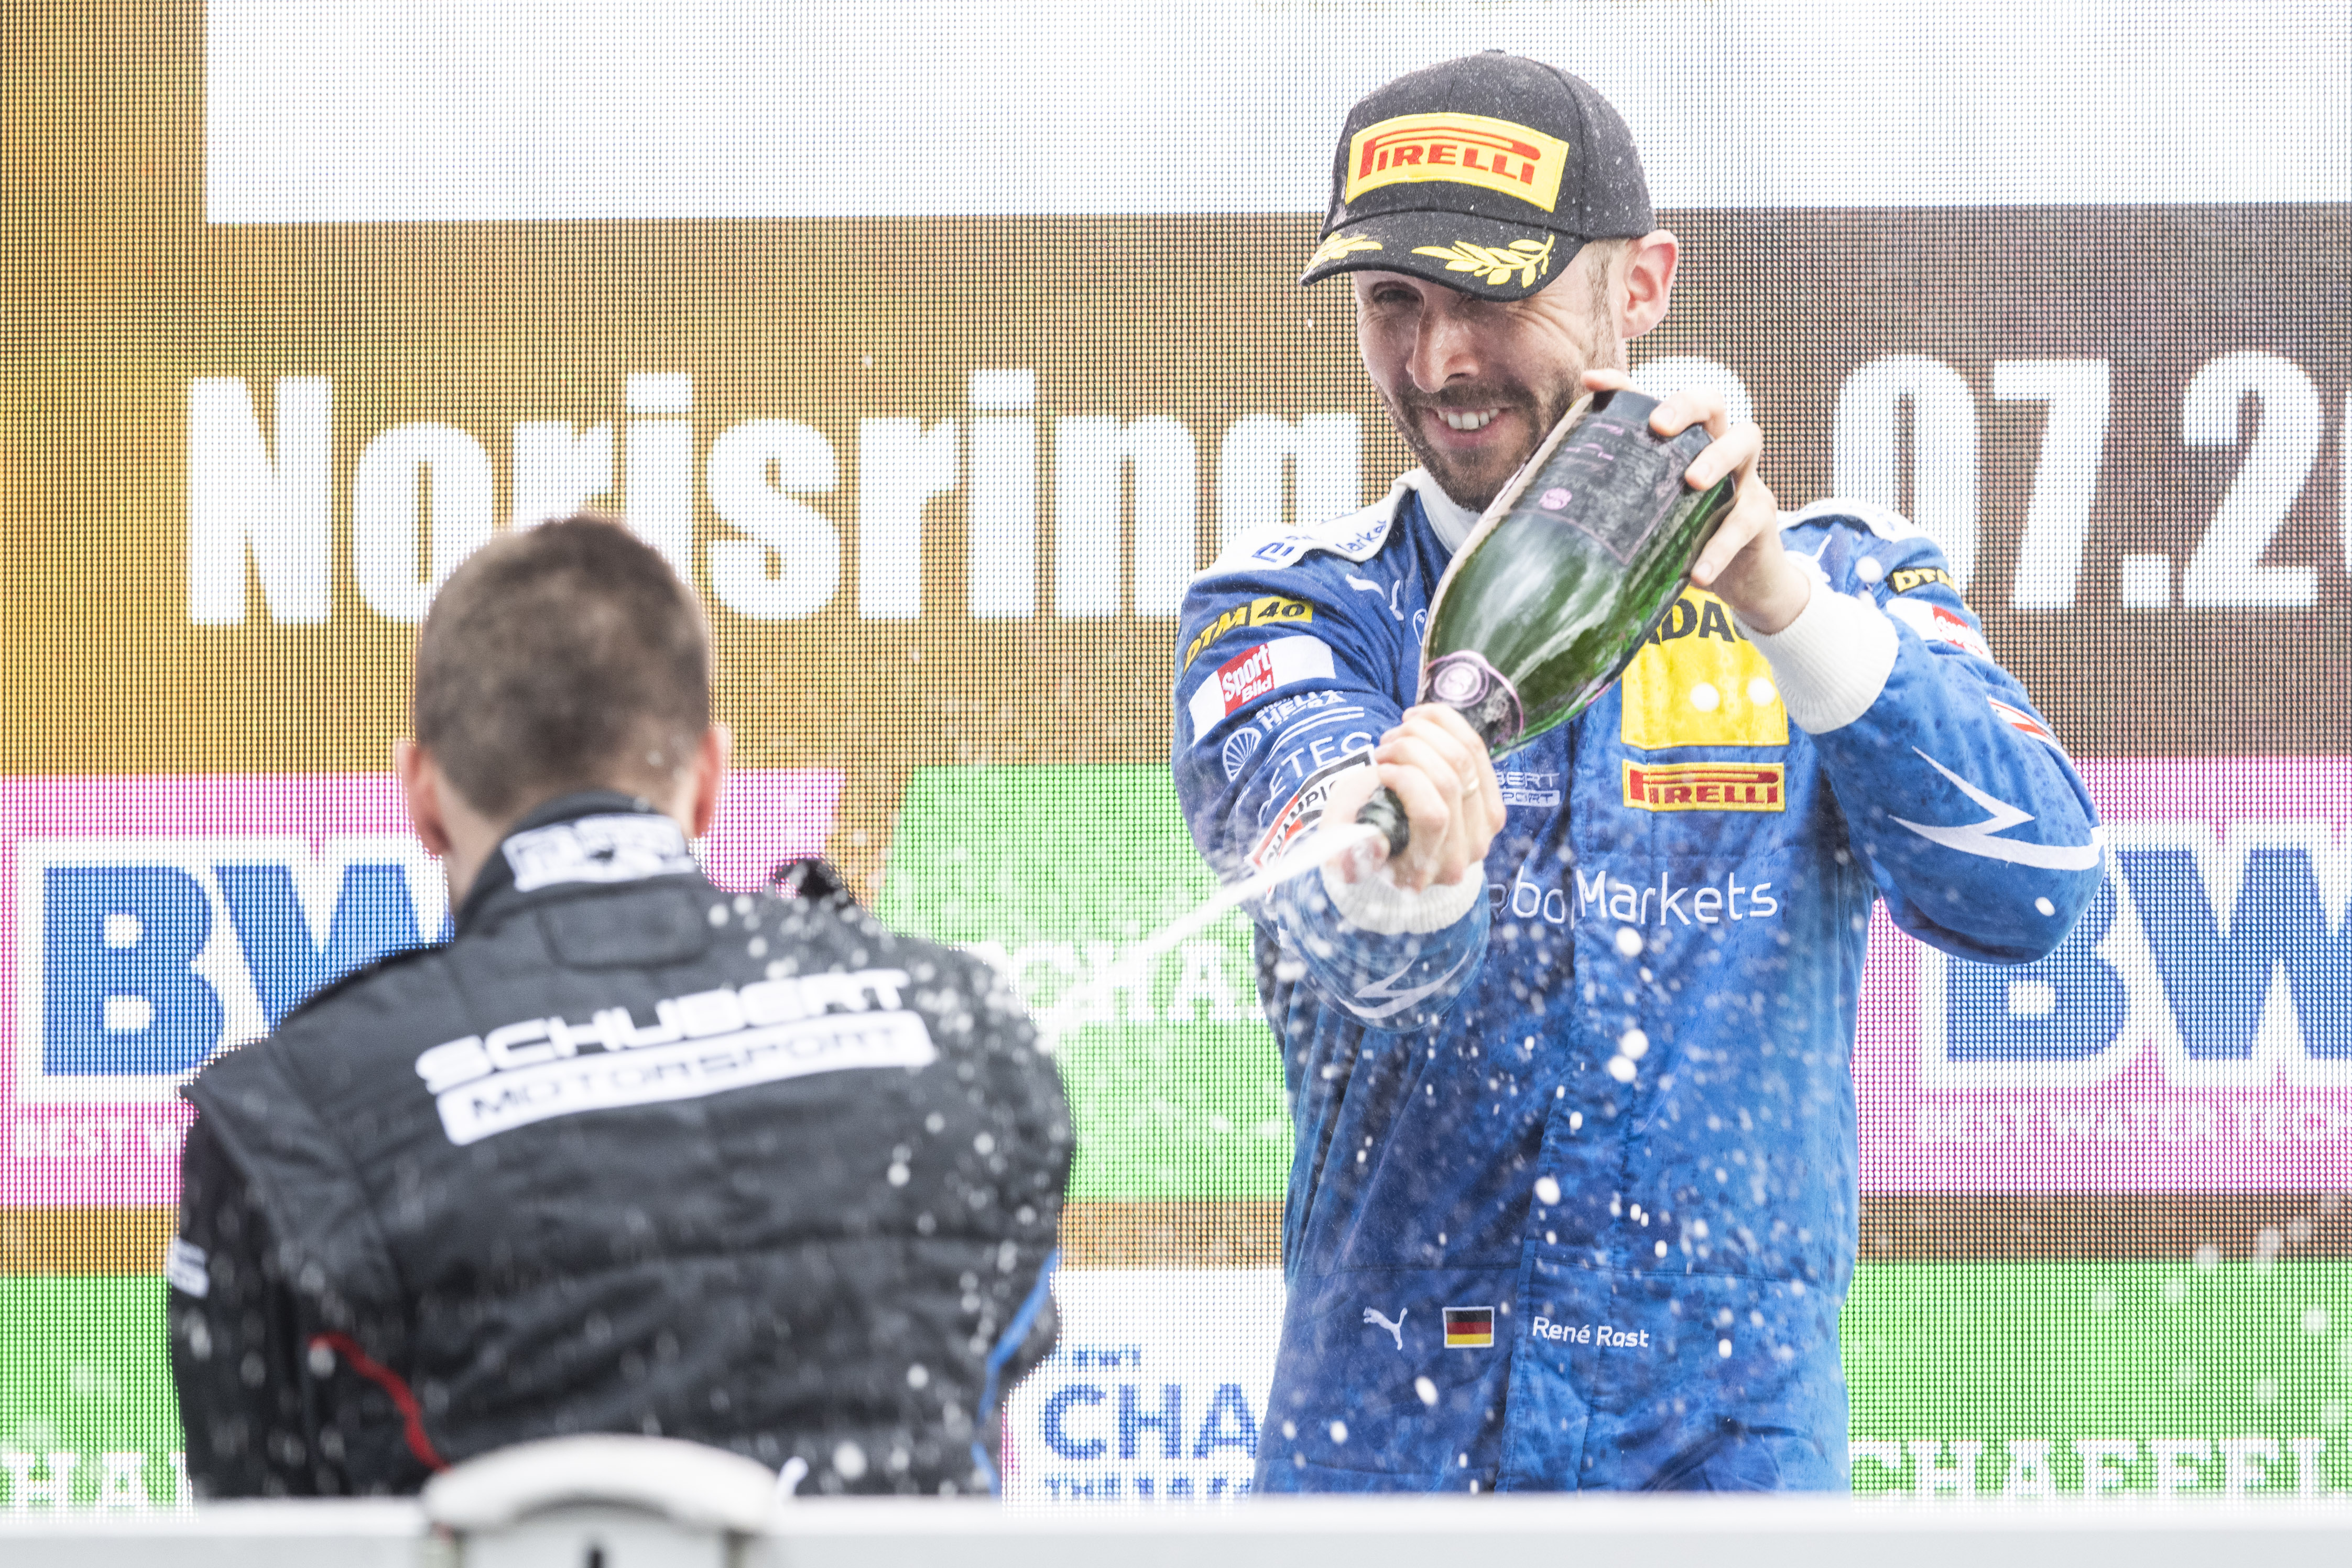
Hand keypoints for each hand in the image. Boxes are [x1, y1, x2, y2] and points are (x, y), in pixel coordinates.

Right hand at [1324, 705, 1504, 892]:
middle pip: (1451, 780)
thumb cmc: (1361, 830)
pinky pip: (1477, 750)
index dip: (1405, 779)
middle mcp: (1459, 858)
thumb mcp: (1341, 840)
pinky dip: (1447, 724)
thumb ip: (1348, 851)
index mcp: (1419, 872)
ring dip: (1427, 733)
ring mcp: (1483, 832)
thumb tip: (1376, 845)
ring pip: (1467, 759)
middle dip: (1412, 747)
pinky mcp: (1492, 805)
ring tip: (1398, 734)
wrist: (1389, 835)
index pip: (1433, 816)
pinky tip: (1420, 719)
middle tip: (1383, 747)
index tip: (1378, 770)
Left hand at [1582, 369, 1809, 634]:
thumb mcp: (1651, 519)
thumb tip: (1545, 519)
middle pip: (1712, 401)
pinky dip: (1720, 547)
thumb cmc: (1686, 538)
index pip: (1657, 402)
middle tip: (1659, 426)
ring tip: (1692, 482)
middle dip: (1685, 405)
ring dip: (1717, 457)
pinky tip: (1697, 572)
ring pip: (1744, 441)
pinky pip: (1745, 522)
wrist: (1742, 579)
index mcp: (1684, 442)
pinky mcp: (1761, 516)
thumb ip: (1616, 509)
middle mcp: (1717, 446)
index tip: (1591, 381)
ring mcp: (1745, 477)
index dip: (1625, 386)